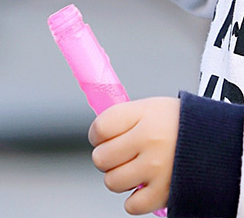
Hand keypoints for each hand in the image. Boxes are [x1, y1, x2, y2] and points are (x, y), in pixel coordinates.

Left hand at [88, 97, 178, 214]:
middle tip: (121, 155)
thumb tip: (96, 137)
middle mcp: (149, 141)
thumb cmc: (178, 123)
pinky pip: (133, 205)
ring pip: (112, 182)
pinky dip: (133, 200)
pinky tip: (142, 187)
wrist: (218, 139)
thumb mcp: (149, 108)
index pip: (98, 130)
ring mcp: (158, 169)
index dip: (97, 136)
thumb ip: (121, 118)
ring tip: (133, 170)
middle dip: (106, 158)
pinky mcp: (167, 192)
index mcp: (143, 116)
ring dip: (118, 178)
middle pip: (101, 158)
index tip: (105, 138)